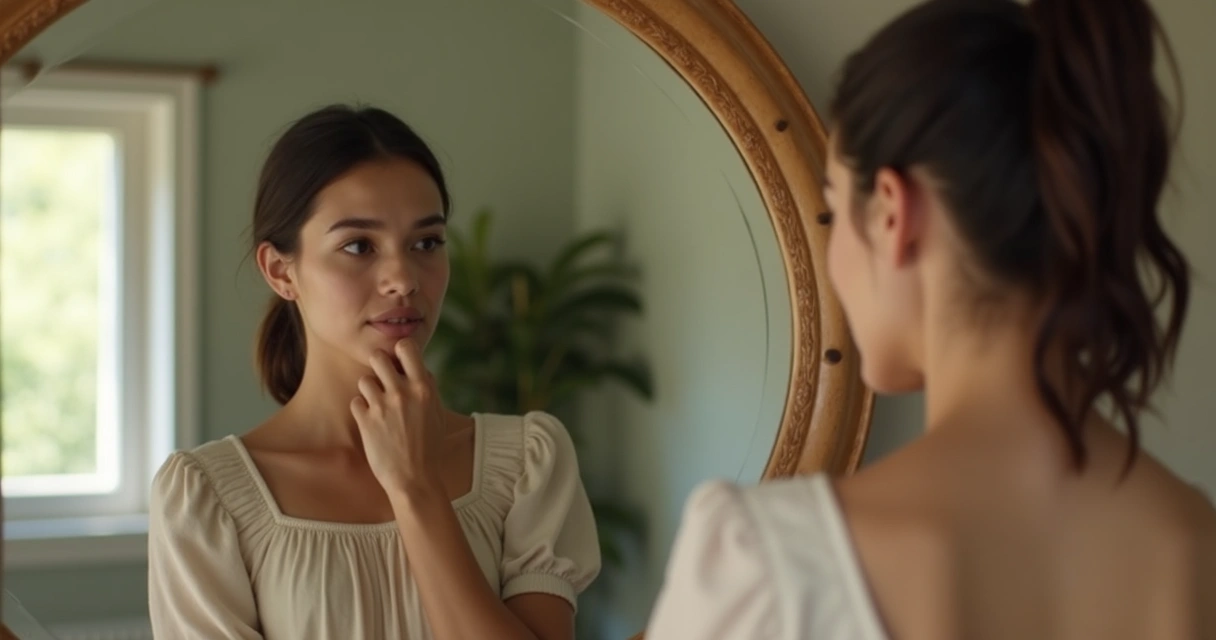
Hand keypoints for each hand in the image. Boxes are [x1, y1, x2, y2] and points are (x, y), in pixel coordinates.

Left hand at [351, 338, 445, 496]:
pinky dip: (361, 410)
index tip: (400, 361)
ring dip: (369, 390)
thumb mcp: (438, 413)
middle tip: (383, 381)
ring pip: (364, 380)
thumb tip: (420, 369)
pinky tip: (371, 421)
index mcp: (423, 388)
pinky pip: (355, 402)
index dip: (400, 350)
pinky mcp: (366, 422)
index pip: (406, 346)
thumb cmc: (430, 448)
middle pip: (378, 357)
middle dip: (379, 367)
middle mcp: (402, 393)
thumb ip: (428, 388)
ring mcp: (382, 407)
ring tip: (378, 405)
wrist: (415, 479)